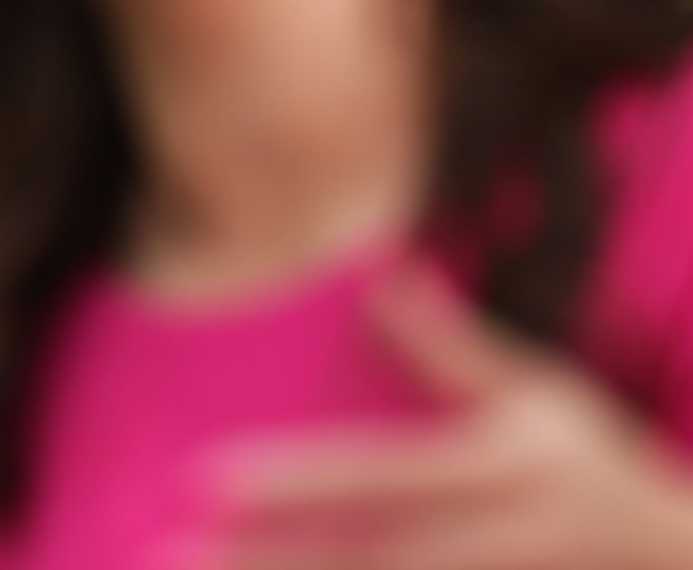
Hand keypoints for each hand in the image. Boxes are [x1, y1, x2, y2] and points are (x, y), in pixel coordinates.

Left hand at [202, 267, 692, 569]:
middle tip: (170, 555)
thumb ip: (452, 350)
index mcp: (505, 469)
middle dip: (269, 565)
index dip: (294, 481)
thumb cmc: (601, 471)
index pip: (380, 477)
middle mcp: (504, 540)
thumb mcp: (543, 400)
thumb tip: (384, 272)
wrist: (686, 562)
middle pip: (367, 562)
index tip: (205, 480)